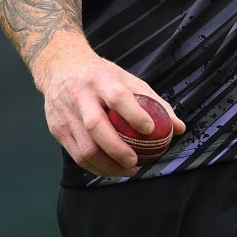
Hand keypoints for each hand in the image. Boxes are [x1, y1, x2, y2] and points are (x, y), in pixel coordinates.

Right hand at [31, 32, 188, 177]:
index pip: (117, 97)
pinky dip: (96, 167)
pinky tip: (111, 169)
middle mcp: (80, 95)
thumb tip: (179, 128)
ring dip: (108, 166)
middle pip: (96, 127)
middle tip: (136, 162)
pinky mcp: (56, 128)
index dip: (134, 115)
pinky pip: (76, 156)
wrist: (59, 66)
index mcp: (100, 79)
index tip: (150, 130)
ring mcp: (65, 114)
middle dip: (118, 150)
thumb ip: (153, 101)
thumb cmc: (100, 75)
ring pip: (85, 149)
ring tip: (128, 170)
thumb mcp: (126, 79)